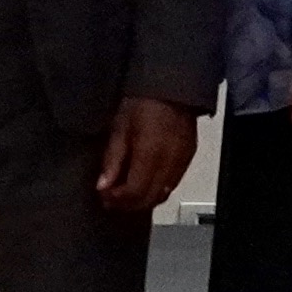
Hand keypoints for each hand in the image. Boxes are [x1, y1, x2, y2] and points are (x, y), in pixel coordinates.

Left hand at [92, 92, 197, 213]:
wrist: (172, 87)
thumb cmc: (143, 102)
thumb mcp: (119, 127)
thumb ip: (112, 160)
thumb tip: (103, 186)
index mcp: (150, 154)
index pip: (135, 192)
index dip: (118, 199)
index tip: (104, 196)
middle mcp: (169, 162)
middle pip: (149, 198)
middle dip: (128, 204)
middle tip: (111, 199)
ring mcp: (181, 162)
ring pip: (162, 195)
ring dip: (142, 200)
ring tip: (125, 193)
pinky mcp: (188, 159)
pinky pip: (172, 184)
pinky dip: (156, 190)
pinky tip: (144, 183)